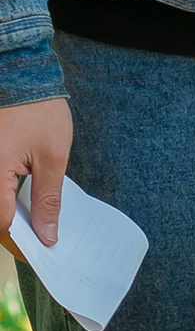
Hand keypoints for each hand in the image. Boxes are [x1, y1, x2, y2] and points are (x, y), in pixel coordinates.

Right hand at [0, 98, 71, 252]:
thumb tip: (47, 233)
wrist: (25, 81)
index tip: (43, 248)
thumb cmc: (41, 114)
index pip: (2, 220)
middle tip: (42, 238)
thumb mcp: (53, 157)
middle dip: (16, 228)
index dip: (23, 238)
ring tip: (35, 223)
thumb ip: (48, 198)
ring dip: (11, 214)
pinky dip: (6, 200)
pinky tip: (23, 205)